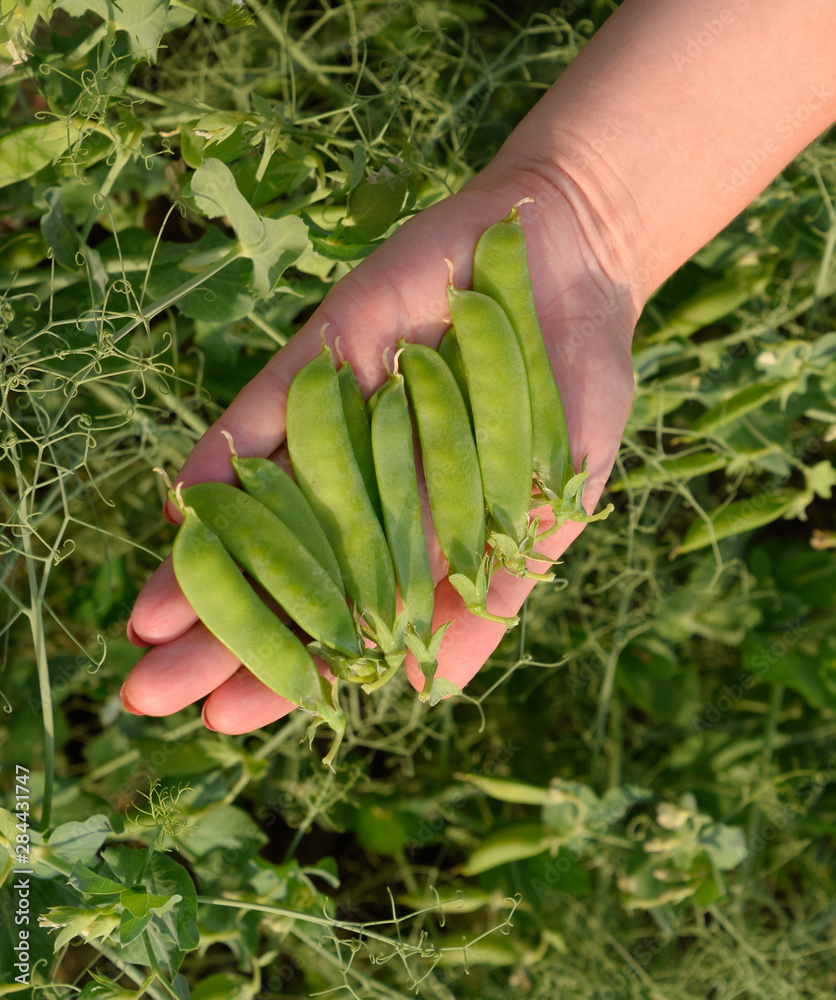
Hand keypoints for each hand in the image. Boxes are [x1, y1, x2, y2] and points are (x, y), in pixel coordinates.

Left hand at [120, 160, 638, 733]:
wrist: (574, 260)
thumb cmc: (578, 388)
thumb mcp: (554, 497)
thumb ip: (496, 587)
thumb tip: (433, 688)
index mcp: (422, 531)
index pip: (345, 614)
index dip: (288, 664)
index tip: (227, 720)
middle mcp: (368, 484)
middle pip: (286, 570)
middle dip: (223, 632)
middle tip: (152, 696)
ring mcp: (341, 421)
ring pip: (260, 505)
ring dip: (204, 561)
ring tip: (146, 629)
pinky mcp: (326, 357)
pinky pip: (265, 413)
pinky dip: (225, 459)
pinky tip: (181, 510)